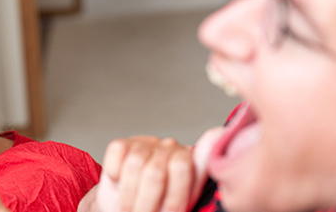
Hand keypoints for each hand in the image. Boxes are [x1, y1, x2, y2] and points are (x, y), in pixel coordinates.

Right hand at [83, 127, 223, 211]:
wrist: (127, 209)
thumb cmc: (159, 205)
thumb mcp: (184, 196)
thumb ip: (201, 166)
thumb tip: (219, 132)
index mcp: (188, 159)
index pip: (183, 167)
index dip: (171, 198)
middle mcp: (169, 147)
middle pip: (156, 172)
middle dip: (146, 202)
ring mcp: (145, 144)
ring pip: (135, 164)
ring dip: (129, 194)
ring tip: (130, 206)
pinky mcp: (122, 144)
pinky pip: (118, 153)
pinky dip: (116, 173)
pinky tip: (120, 181)